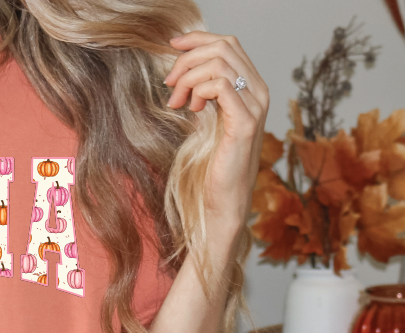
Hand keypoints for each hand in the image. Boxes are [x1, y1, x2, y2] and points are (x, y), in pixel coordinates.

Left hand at [164, 32, 268, 253]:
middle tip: (169, 83)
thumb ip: (198, 93)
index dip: (198, 38)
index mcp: (249, 87)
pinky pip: (220, 86)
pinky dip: (198, 90)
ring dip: (189, 77)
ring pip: (220, 63)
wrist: (221, 199)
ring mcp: (255, 106)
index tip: (172, 46)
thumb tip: (178, 70)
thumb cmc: (210, 164)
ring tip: (177, 102)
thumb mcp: (202, 119)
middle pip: (224, 47)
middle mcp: (258, 91)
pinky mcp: (245, 123)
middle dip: (188, 59)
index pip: (228, 44)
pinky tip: (191, 109)